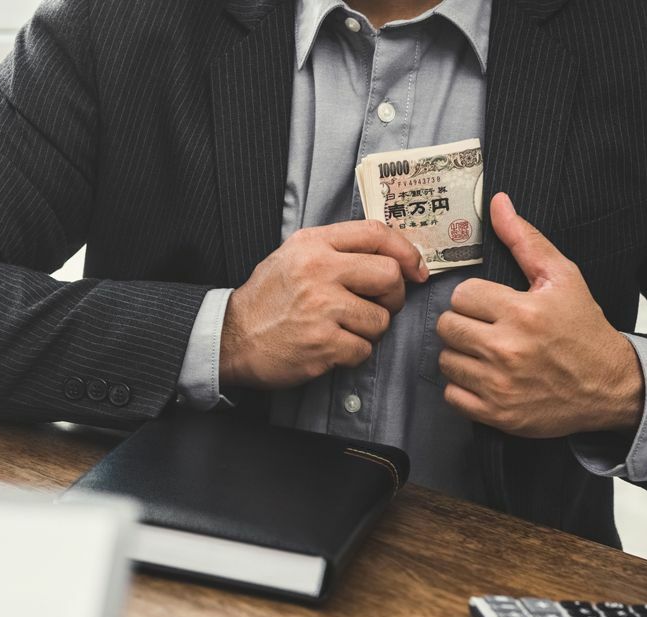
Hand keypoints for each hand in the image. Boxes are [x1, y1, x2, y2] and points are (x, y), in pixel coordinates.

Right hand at [221, 220, 427, 387]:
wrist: (231, 337)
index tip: (415, 270)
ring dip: (370, 331)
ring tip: (345, 330)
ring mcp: (321, 308)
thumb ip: (334, 250)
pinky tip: (331, 347)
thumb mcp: (292, 256)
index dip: (405, 252)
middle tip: (380, 307)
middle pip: (389, 276)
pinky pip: (363, 350)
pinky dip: (353, 353)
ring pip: (380, 320)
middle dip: (394, 297)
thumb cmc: (266, 299)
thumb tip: (388, 256)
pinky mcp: (322, 344)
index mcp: (313, 244)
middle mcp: (319, 271)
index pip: (376, 233)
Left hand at [436, 193, 643, 437]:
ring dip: (461, 355)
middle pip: (447, 326)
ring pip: (446, 360)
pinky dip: (463, 388)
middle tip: (485, 328)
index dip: (474, 298)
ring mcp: (500, 385)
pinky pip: (451, 395)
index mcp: (522, 312)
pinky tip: (484, 378)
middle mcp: (507, 349)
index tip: (491, 305)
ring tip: (485, 353)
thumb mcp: (562, 278)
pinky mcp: (496, 414)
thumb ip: (525, 240)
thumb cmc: (583, 329)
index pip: (461, 295)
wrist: (610, 386)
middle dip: (463, 324)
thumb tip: (498, 203)